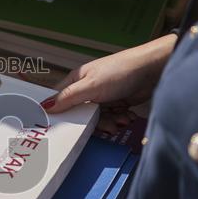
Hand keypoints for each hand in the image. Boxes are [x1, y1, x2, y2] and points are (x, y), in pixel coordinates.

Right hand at [42, 33, 177, 116]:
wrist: (152, 70)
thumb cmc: (121, 70)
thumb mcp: (90, 86)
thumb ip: (68, 98)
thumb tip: (45, 107)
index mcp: (76, 81)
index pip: (60, 101)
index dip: (61, 114)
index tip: (64, 128)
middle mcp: (88, 90)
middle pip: (81, 115)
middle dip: (94, 122)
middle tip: (106, 125)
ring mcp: (102, 97)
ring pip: (97, 119)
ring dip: (110, 122)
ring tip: (121, 119)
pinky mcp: (116, 104)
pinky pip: (111, 118)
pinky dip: (119, 119)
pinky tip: (127, 116)